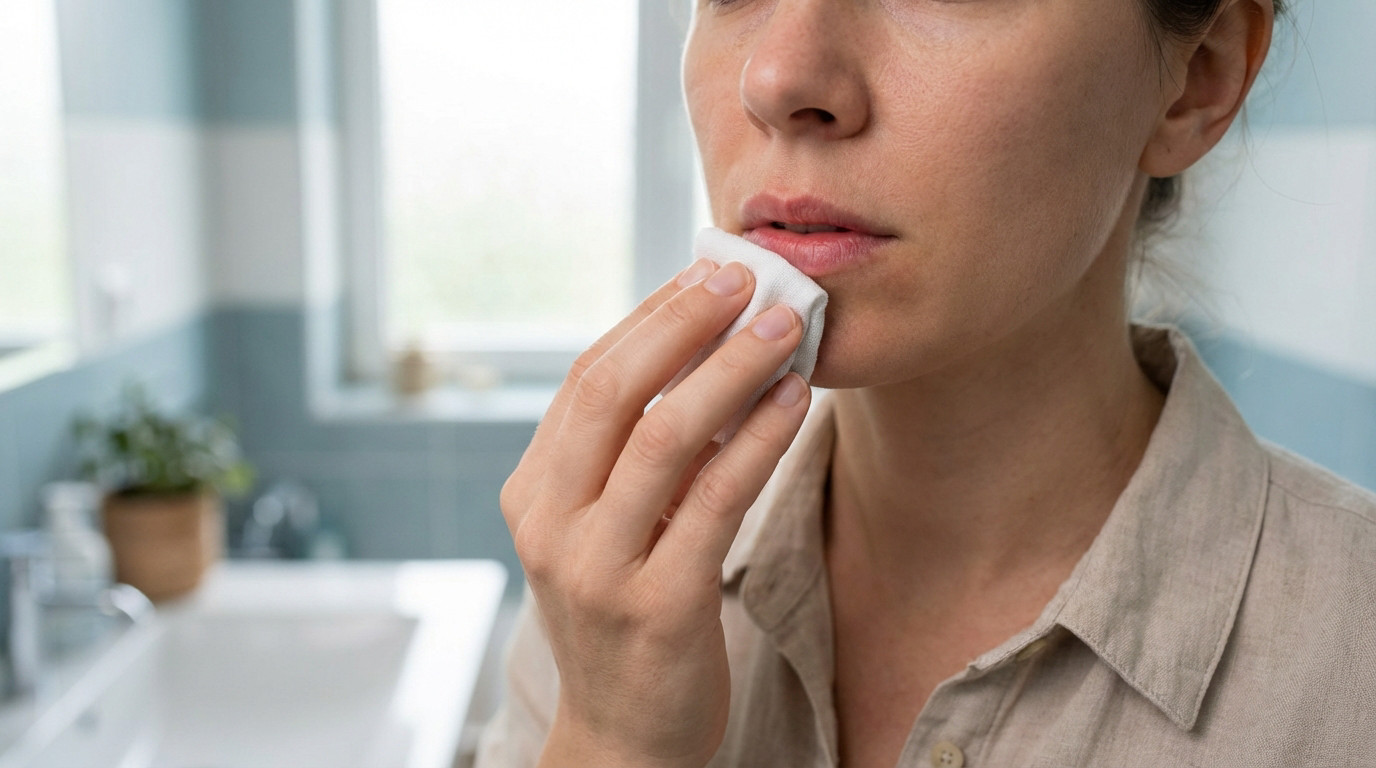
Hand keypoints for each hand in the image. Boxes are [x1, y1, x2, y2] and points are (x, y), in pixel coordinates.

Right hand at [501, 258, 811, 767]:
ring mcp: (597, 567)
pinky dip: (758, 438)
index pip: (584, 379)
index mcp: (532, 494)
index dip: (650, 318)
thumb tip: (704, 350)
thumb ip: (630, 456)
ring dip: (730, 369)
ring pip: (663, 435)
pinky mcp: (657, 605)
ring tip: (785, 327)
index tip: (706, 271)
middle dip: (683, 323)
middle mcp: (550, 524)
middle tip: (745, 278)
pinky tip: (794, 402)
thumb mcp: (606, 530)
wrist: (624, 737)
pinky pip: (715, 498)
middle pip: (611, 391)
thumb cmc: (627, 618)